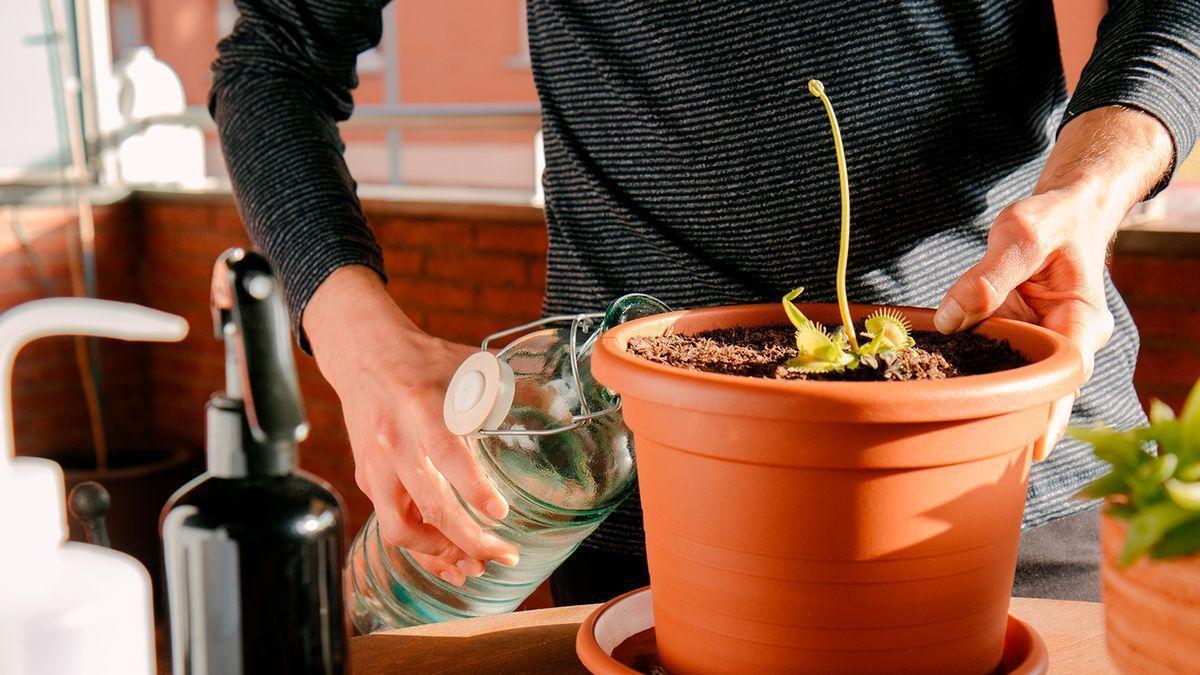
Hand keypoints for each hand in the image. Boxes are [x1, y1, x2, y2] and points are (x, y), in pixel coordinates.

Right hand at [304, 266, 517, 585]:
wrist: (365, 355)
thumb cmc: (427, 362)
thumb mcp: (473, 365)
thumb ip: (518, 389)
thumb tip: (564, 412)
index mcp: (423, 406)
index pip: (447, 454)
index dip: (473, 488)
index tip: (500, 513)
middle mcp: (394, 440)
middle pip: (426, 503)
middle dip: (467, 539)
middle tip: (505, 555)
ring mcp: (376, 465)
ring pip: (399, 528)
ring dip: (440, 554)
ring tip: (476, 567)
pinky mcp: (366, 480)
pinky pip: (390, 525)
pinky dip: (421, 548)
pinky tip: (450, 560)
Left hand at [935, 107, 1172, 460]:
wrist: (1061, 215)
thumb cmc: (1051, 221)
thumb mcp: (1021, 234)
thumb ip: (988, 274)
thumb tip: (952, 318)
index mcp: (1081, 321)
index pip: (1068, 374)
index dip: (1051, 411)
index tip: (1033, 444)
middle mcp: (1066, 343)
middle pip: (1045, 396)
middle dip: (1019, 425)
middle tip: (984, 460)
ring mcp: (1041, 346)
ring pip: (1020, 389)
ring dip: (993, 412)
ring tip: (961, 449)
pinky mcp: (1016, 343)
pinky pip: (997, 370)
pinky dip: (975, 385)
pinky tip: (946, 409)